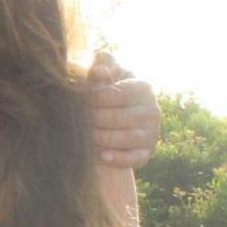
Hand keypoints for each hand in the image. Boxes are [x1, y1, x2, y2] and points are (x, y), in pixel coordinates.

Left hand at [84, 51, 158, 167]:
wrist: (116, 114)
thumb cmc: (106, 90)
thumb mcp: (104, 75)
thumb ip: (100, 68)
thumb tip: (98, 71)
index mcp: (143, 87)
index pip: (118, 93)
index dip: (94, 97)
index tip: (75, 100)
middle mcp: (153, 110)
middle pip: (120, 117)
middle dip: (94, 120)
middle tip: (73, 121)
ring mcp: (152, 132)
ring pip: (126, 138)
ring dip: (102, 138)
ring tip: (82, 137)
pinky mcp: (148, 151)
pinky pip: (136, 158)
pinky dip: (119, 158)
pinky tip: (101, 156)